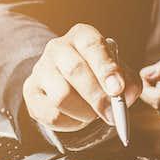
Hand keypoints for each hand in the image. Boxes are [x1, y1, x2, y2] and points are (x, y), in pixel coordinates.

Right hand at [23, 23, 142, 131]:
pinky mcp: (31, 92)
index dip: (106, 68)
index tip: (118, 89)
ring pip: (62, 96)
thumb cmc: (102, 78)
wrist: (73, 86)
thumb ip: (129, 83)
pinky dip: (71, 123)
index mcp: (82, 36)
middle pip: (75, 71)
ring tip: (93, 114)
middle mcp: (58, 47)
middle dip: (97, 97)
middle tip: (112, 115)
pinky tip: (78, 118)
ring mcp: (41, 68)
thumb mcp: (121, 75)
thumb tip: (125, 95)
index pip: (92, 45)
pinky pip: (52, 115)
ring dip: (85, 113)